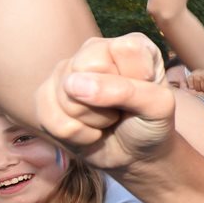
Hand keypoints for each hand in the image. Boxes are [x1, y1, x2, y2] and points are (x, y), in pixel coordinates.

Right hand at [34, 33, 176, 170]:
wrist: (134, 157)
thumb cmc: (150, 125)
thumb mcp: (157, 108)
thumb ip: (126, 90)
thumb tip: (73, 84)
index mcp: (131, 45)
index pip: (122, 49)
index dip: (130, 80)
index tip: (143, 93)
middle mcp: (95, 50)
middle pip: (82, 68)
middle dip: (104, 102)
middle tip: (120, 110)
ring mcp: (67, 71)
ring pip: (64, 95)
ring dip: (91, 120)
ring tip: (107, 121)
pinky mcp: (46, 96)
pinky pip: (49, 117)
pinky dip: (75, 134)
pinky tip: (89, 131)